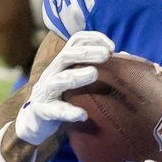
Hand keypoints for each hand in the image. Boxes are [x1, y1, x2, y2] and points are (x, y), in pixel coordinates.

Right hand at [15, 29, 113, 145]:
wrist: (35, 123)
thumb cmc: (62, 98)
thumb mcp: (77, 81)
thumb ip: (96, 68)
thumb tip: (126, 56)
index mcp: (62, 63)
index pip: (75, 41)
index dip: (92, 39)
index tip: (112, 47)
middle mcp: (52, 72)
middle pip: (67, 55)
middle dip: (87, 52)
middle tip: (106, 54)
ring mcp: (45, 91)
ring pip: (59, 79)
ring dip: (76, 75)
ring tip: (93, 74)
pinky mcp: (42, 110)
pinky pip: (55, 110)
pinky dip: (68, 112)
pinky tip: (82, 115)